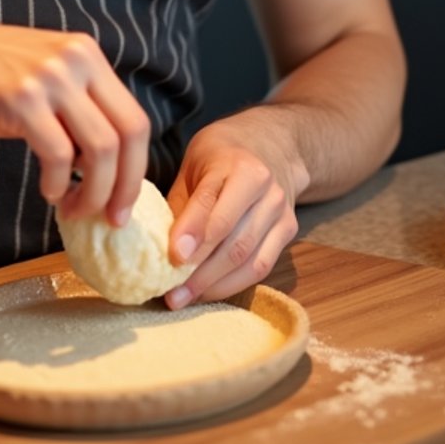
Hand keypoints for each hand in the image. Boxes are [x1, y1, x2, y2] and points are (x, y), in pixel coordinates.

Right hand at [0, 9, 150, 225]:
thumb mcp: (44, 76)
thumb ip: (77, 108)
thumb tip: (103, 166)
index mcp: (87, 55)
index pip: (135, 118)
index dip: (137, 167)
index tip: (124, 201)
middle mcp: (76, 60)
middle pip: (128, 134)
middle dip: (124, 187)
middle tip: (111, 218)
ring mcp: (50, 77)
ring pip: (98, 150)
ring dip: (92, 192)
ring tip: (72, 208)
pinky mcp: (21, 98)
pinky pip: (58, 156)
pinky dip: (57, 184)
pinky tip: (47, 191)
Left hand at [163, 109, 310, 307]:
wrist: (271, 145)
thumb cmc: (221, 156)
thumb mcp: (195, 165)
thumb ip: (181, 202)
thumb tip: (155, 246)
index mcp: (236, 163)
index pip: (211, 202)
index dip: (191, 232)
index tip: (172, 257)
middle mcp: (264, 186)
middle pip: (232, 238)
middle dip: (199, 270)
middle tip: (170, 293)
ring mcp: (280, 210)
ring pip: (248, 257)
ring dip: (214, 284)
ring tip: (184, 298)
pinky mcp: (288, 229)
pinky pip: (262, 266)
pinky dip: (233, 284)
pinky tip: (208, 292)